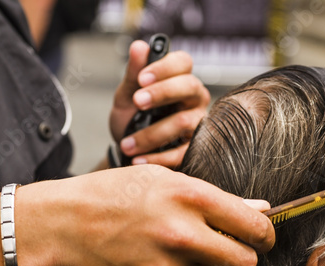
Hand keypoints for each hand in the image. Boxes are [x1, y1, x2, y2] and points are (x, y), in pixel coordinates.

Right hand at [41, 165, 274, 265]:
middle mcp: (181, 236)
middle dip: (241, 257)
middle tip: (224, 248)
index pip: (255, 226)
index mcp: (190, 198)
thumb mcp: (165, 181)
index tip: (260, 236)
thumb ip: (217, 199)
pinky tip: (152, 263)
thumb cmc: (116, 195)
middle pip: (245, 263)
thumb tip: (260, 209)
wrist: (66, 224)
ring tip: (171, 250)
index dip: (265, 234)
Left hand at [110, 40, 209, 167]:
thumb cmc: (132, 116)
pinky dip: (157, 158)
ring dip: (151, 133)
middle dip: (162, 92)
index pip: (183, 62)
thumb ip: (133, 73)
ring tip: (126, 144)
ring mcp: (198, 123)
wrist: (128, 150)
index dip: (164, 67)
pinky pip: (182, 152)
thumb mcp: (127, 95)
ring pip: (184, 122)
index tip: (141, 78)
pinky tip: (138, 160)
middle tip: (136, 102)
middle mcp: (194, 98)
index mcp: (179, 78)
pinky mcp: (194, 149)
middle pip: (189, 86)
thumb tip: (139, 46)